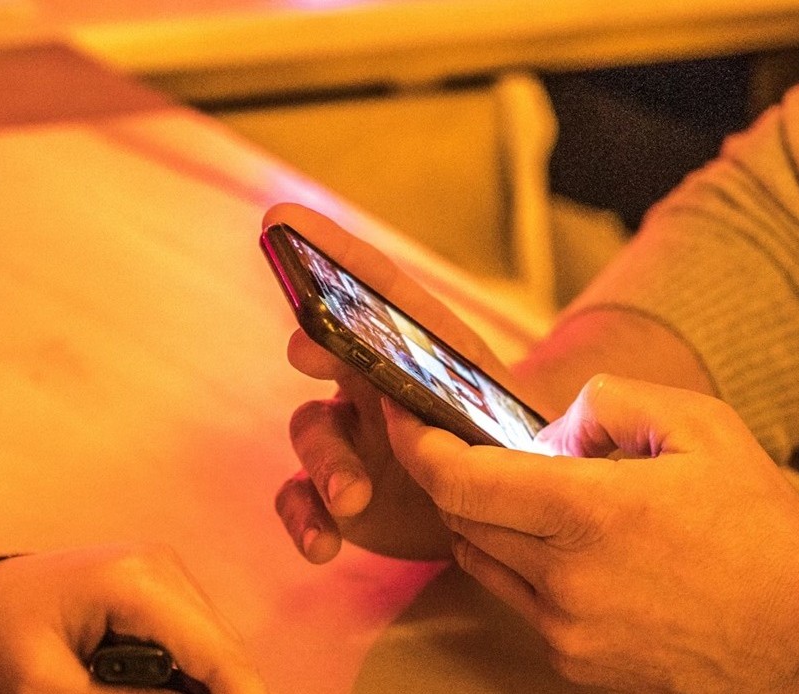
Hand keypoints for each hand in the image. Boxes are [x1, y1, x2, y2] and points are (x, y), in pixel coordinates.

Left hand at [0, 544, 265, 693]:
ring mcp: (162, 573)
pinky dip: (187, 676)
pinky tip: (161, 688)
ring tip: (125, 689)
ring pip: (212, 650)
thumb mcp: (46, 688)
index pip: (218, 653)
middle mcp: (164, 566)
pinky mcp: (155, 587)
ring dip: (204, 685)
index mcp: (139, 581)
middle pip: (223, 652)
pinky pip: (191, 642)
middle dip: (225, 691)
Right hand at [267, 202, 539, 562]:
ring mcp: (352, 438)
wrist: (516, 513)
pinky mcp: (338, 494)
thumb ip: (485, 408)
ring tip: (352, 497)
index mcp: (416, 347)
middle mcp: (372, 381)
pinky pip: (299, 497)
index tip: (282, 220)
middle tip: (311, 351)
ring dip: (325, 461)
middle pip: (327, 353)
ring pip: (311, 432)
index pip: (372, 285)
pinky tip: (322, 544)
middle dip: (317, 348)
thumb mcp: (511, 423)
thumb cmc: (510, 451)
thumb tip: (477, 413)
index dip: (329, 248)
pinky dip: (304, 519)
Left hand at [383, 374, 798, 690]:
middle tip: (468, 442)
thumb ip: (608, 404)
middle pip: (461, 519)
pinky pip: (517, 599)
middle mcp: (566, 580)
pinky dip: (520, 563)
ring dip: (484, 520)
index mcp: (591, 513)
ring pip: (481, 560)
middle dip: (453, 475)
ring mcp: (566, 630)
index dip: (420, 445)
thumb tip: (544, 432)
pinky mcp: (573, 662)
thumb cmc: (757, 521)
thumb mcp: (697, 423)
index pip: (460, 481)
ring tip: (532, 493)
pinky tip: (568, 545)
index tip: (404, 417)